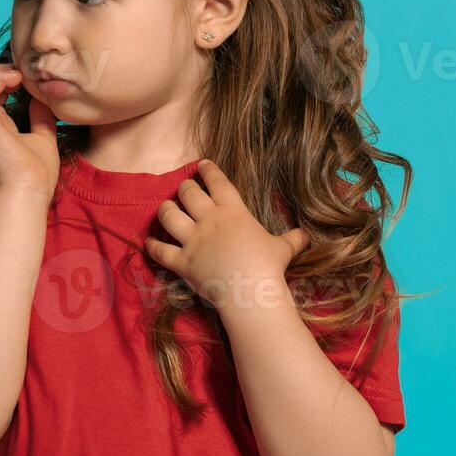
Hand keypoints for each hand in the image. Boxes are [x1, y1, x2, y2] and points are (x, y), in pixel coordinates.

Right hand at [0, 64, 58, 198]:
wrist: (30, 186)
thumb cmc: (38, 171)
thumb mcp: (43, 136)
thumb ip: (41, 117)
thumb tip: (41, 97)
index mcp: (0, 124)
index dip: (8, 78)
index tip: (28, 78)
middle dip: (0, 71)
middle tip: (21, 73)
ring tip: (15, 77)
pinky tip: (8, 84)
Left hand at [143, 159, 310, 307]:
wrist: (250, 291)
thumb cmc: (268, 267)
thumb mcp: (283, 249)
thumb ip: (292, 239)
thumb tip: (306, 236)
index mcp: (233, 212)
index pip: (218, 183)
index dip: (209, 171)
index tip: (202, 164)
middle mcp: (209, 220)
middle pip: (189, 194)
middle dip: (185, 189)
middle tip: (185, 189)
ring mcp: (192, 240)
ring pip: (169, 215)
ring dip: (165, 209)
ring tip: (166, 208)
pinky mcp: (182, 262)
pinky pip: (161, 251)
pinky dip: (153, 247)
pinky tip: (149, 243)